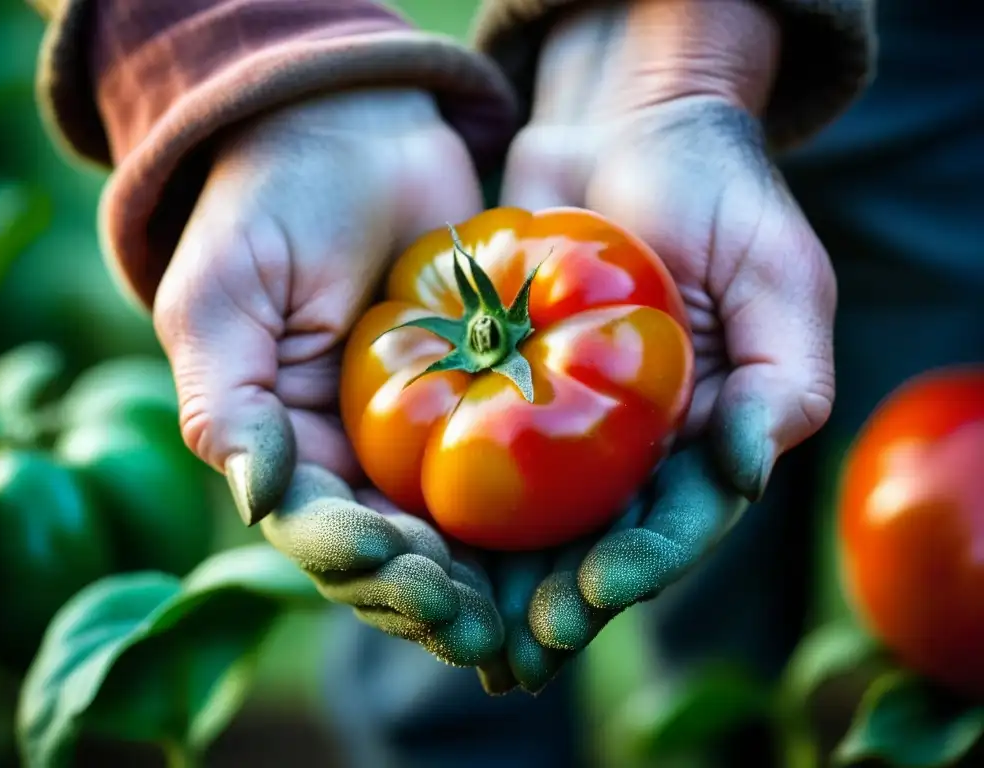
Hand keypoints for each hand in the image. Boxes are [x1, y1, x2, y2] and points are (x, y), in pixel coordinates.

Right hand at [153, 89, 502, 666]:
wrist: (357, 134)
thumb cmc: (274, 206)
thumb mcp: (224, 292)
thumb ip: (225, 394)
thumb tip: (257, 493)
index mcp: (287, 448)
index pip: (315, 531)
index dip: (354, 558)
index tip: (400, 558)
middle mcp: (353, 462)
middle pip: (390, 557)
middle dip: (428, 596)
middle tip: (478, 620)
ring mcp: (418, 442)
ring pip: (453, 541)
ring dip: (486, 587)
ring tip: (528, 616)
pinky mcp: (486, 406)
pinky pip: (511, 480)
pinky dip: (536, 526)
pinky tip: (572, 551)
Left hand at [485, 0, 837, 692]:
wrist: (624, 129)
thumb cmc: (714, 196)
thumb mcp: (776, 273)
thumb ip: (783, 376)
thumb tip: (749, 468)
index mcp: (702, 437)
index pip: (675, 521)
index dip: (642, 564)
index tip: (599, 587)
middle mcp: (631, 446)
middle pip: (594, 540)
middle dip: (560, 596)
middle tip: (517, 640)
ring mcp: (562, 419)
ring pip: (528, 517)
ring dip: (498, 574)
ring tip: (462, 616)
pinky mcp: (498, 381)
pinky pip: (470, 444)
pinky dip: (447, 494)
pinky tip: (412, 532)